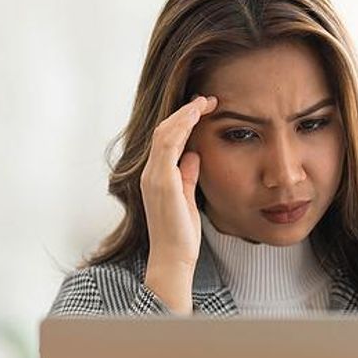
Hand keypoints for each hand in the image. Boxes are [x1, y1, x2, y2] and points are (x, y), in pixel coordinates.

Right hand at [139, 94, 216, 312]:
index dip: (182, 121)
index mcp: (155, 176)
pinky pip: (168, 146)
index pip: (165, 139)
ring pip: (164, 133)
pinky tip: (196, 117)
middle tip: (207, 99)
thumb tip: (193, 156)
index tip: (203, 108)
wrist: (173, 258)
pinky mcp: (161, 182)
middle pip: (163, 131)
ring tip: (204, 102)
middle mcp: (150, 173)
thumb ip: (187, 175)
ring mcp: (153, 177)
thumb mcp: (186, 197)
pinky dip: (182, 127)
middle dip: (185, 112)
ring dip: (185, 114)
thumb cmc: (180, 233)